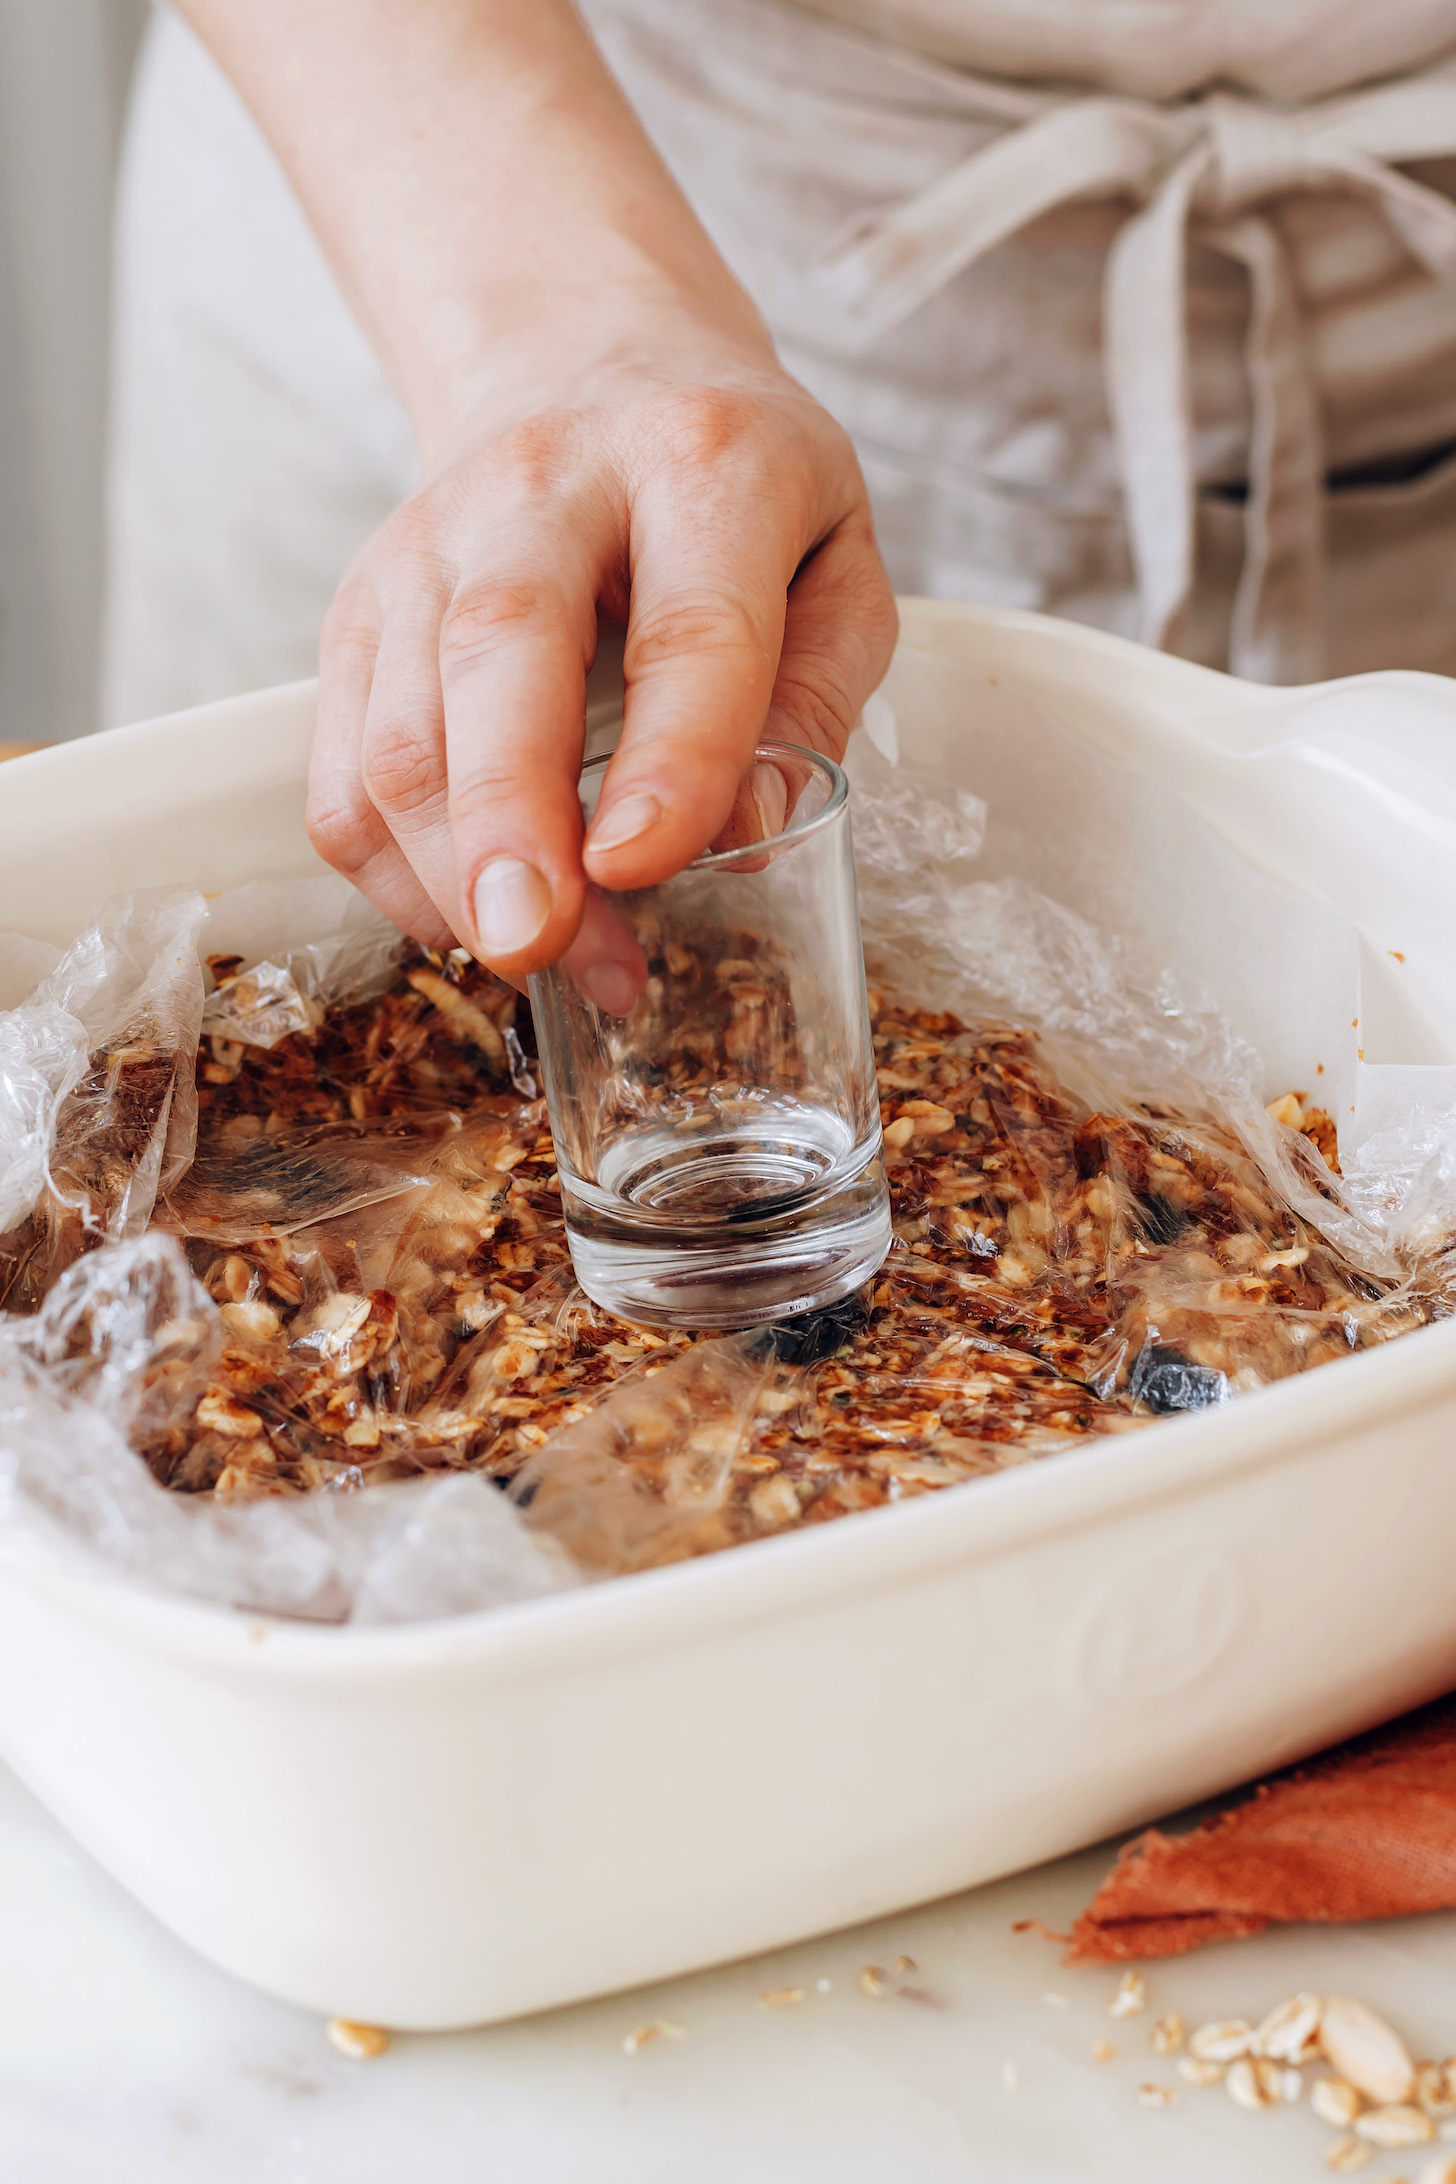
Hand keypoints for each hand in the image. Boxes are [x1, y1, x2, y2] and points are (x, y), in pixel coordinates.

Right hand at [305, 333, 896, 1000]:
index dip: (668, 759)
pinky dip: (393, 874)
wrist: (581, 358)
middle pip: (496, 658)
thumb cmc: (729, 483)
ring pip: (399, 733)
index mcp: (702, 464)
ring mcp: (426, 548)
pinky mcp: (357, 613)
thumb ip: (815, 693)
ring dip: (456, 879)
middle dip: (505, 824)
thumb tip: (744, 831)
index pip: (687, 625)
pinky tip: (468, 916)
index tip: (646, 867)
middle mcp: (544, 487)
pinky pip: (340, 774)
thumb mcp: (835, 558)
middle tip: (534, 945)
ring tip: (546, 962)